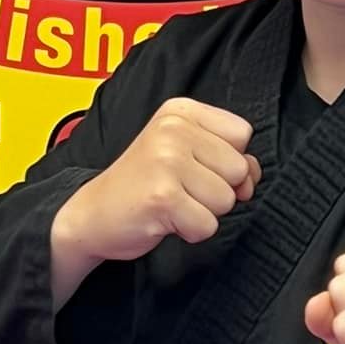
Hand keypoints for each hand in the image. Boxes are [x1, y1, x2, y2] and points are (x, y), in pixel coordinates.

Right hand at [55, 97, 259, 266]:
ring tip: (172, 203)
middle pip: (239, 169)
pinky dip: (190, 232)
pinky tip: (165, 219)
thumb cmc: (144, 184)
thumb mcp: (186, 154)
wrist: (92, 214)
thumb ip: (227, 156)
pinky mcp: (163, 196)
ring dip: (202, 212)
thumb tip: (252, 176)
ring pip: (226, 200)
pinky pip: (207, 225)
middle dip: (217, 189)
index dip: (228, 160)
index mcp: (181, 111)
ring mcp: (167, 161)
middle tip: (180, 189)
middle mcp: (173, 129)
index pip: (242, 134)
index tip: (196, 167)